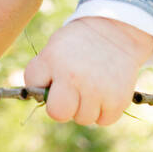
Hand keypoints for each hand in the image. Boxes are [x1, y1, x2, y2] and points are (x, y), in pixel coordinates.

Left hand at [23, 17, 152, 125]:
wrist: (116, 31)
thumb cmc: (78, 44)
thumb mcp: (54, 48)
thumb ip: (42, 74)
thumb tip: (40, 100)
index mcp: (52, 60)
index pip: (34, 89)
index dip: (42, 87)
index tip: (53, 81)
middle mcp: (73, 76)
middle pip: (58, 114)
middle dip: (63, 107)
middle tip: (71, 94)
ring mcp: (97, 90)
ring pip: (83, 119)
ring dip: (86, 108)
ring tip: (91, 87)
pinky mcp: (118, 100)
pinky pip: (104, 120)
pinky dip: (105, 111)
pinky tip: (105, 92)